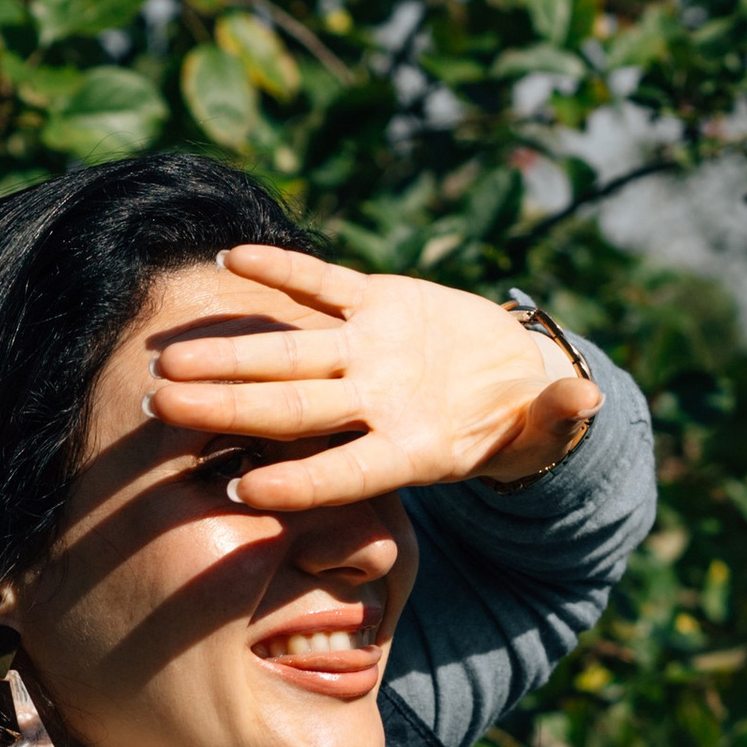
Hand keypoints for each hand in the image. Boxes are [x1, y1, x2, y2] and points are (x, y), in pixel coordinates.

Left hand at [145, 245, 599, 509]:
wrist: (509, 382)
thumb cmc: (521, 419)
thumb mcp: (545, 425)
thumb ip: (557, 415)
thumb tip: (586, 400)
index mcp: (412, 447)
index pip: (345, 470)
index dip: (297, 481)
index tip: (241, 488)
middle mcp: (375, 404)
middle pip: (291, 409)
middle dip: (225, 408)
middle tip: (160, 408)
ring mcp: (368, 356)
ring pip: (287, 355)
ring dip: (226, 355)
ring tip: (167, 359)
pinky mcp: (375, 305)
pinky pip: (322, 286)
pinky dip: (282, 271)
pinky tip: (230, 258)